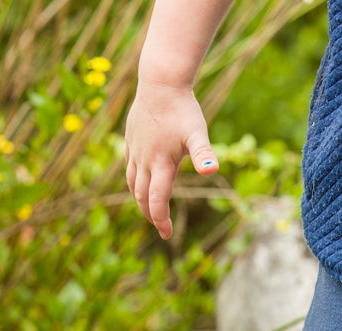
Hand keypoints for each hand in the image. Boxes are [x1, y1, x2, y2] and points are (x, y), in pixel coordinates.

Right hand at [123, 78, 219, 239]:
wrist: (160, 83)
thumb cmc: (183, 109)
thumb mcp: (198, 133)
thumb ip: (204, 154)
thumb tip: (213, 171)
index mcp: (161, 164)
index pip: (157, 200)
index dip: (161, 219)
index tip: (167, 234)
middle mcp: (145, 160)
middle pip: (141, 196)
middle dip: (150, 214)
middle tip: (161, 227)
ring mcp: (135, 150)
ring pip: (131, 182)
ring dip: (139, 199)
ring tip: (149, 208)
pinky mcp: (131, 139)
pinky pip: (128, 165)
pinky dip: (133, 179)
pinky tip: (140, 180)